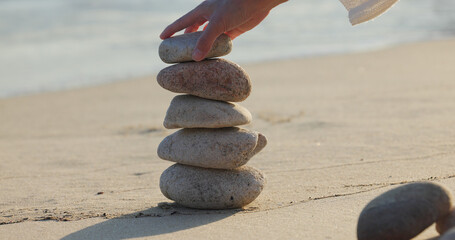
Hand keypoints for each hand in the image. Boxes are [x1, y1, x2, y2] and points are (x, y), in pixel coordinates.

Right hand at [160, 0, 286, 60]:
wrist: (259, 1)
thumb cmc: (237, 5)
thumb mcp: (218, 23)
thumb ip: (206, 40)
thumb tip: (195, 58)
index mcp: (202, 10)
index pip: (182, 22)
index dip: (171, 30)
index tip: (162, 38)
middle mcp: (210, 16)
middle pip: (194, 29)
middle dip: (185, 39)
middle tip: (178, 51)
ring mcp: (222, 23)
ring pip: (208, 37)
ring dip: (202, 45)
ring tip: (195, 57)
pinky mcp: (234, 29)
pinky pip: (222, 41)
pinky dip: (217, 48)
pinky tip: (214, 56)